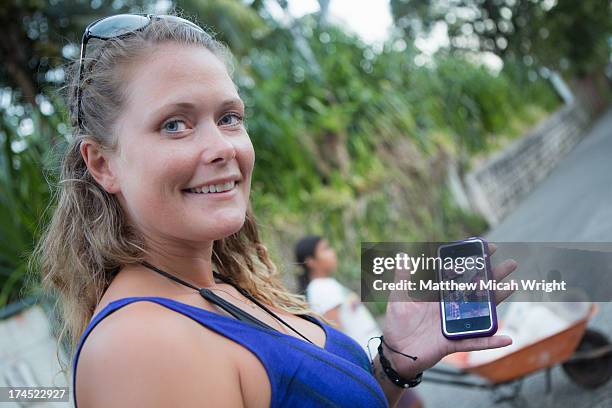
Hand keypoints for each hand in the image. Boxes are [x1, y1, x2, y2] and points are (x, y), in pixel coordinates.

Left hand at [380, 243, 516, 378]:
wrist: (396, 352)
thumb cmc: (397, 324)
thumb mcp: (398, 298)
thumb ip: (403, 278)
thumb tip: (403, 255)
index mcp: (439, 295)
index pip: (459, 276)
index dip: (472, 263)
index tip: (486, 249)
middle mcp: (451, 308)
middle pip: (476, 290)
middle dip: (493, 277)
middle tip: (511, 264)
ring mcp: (455, 325)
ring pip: (480, 311)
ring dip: (496, 300)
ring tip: (512, 286)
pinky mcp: (453, 342)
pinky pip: (474, 342)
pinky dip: (490, 342)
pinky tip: (506, 339)